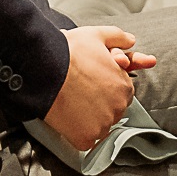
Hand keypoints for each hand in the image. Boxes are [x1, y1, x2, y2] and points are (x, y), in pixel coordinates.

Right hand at [42, 26, 153, 150]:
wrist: (45, 69)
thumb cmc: (69, 52)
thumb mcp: (96, 35)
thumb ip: (118, 37)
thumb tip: (131, 40)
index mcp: (124, 86)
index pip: (121, 93)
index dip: (105, 87)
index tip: (91, 83)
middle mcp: (118, 108)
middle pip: (112, 111)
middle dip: (100, 104)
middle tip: (80, 93)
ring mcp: (102, 125)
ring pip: (100, 127)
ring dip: (89, 120)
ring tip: (72, 104)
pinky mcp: (86, 138)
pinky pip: (86, 141)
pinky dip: (78, 133)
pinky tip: (68, 120)